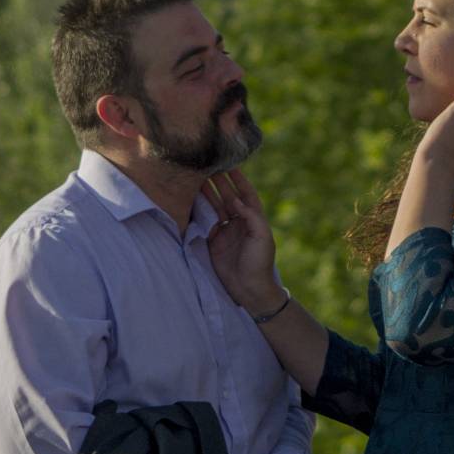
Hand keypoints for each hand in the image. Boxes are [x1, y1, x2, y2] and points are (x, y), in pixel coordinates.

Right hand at [202, 169, 280, 314]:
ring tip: (196, 178)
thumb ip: (251, 216)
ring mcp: (224, 231)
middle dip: (219, 182)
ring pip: (214, 207)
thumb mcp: (262, 237)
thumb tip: (235, 199)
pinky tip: (191, 199)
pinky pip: (204, 222)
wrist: (249, 290)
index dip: (239, 178)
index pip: (246, 193)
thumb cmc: (260, 262)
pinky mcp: (212, 241)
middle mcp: (238, 221)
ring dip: (207, 193)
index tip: (229, 163)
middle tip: (208, 167)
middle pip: (227, 197)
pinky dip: (198, 211)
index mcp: (253, 218)